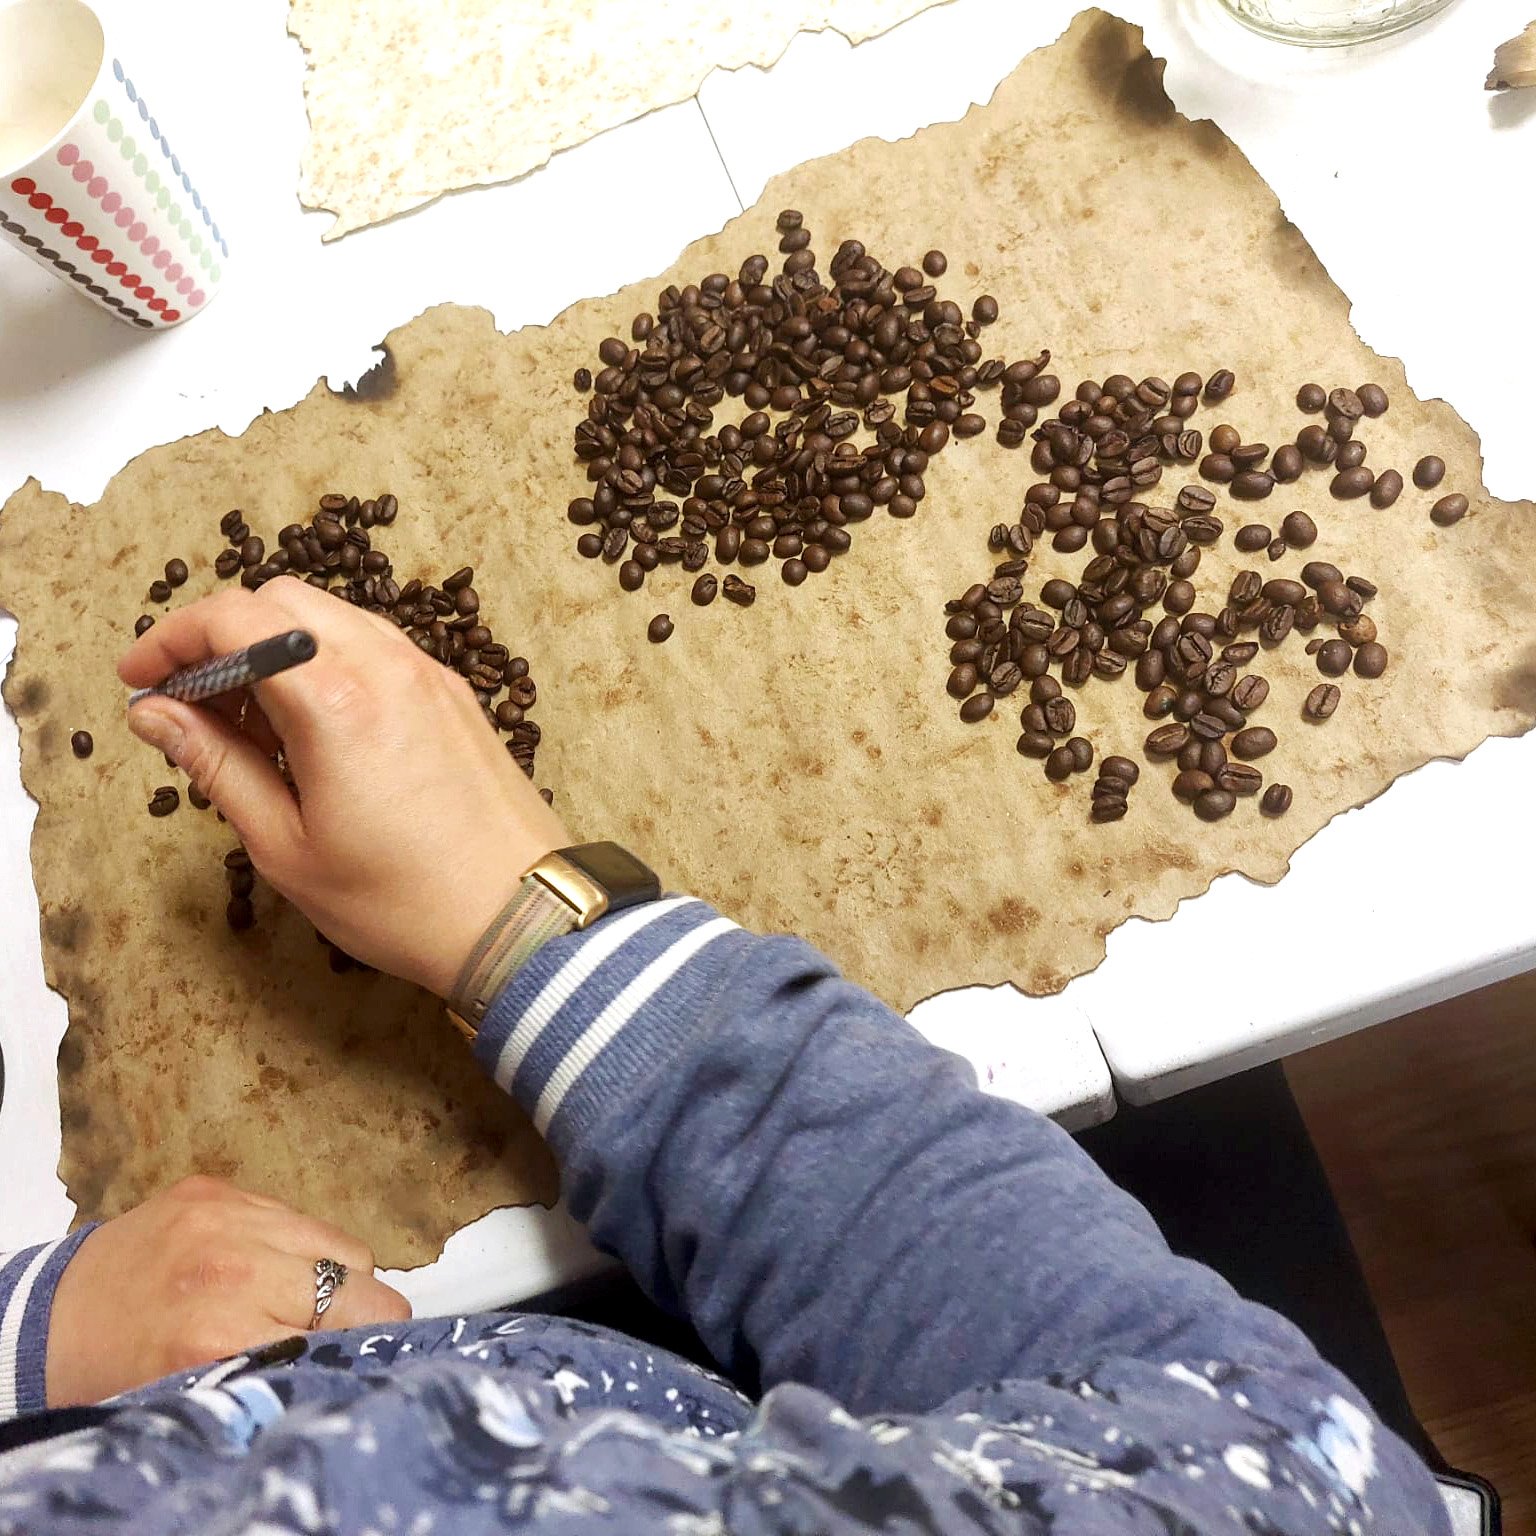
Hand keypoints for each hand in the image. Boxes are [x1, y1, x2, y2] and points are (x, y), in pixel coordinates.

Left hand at [46, 1176, 410, 1405]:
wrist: (45, 1320)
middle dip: (365, 1313)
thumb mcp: (198, 1392)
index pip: (350, 1330)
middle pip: (359, 1283)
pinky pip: (300, 1217)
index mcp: (222, 1335)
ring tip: (302, 1301)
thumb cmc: (118, 1373)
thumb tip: (353, 1359)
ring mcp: (226, 1217)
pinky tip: (270, 1269)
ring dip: (336, 1275)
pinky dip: (299, 1247)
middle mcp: (232, 1267)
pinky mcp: (217, 1188)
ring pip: (342, 1244)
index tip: (365, 1360)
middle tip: (347, 1335)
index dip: (367, 1348)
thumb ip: (276, 1371)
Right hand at [118, 577, 567, 996]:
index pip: (236, 619)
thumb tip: (156, 715)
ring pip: (332, 617)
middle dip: (221, 635)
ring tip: (246, 723)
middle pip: (282, 599)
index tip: (140, 678)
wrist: (522, 921)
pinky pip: (376, 647)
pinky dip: (327, 661)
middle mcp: (389, 666)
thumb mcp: (287, 846)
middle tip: (188, 702)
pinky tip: (310, 727)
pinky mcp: (456, 695)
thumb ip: (217, 766)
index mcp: (337, 699)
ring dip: (275, 646)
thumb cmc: (406, 901)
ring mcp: (430, 674)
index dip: (171, 639)